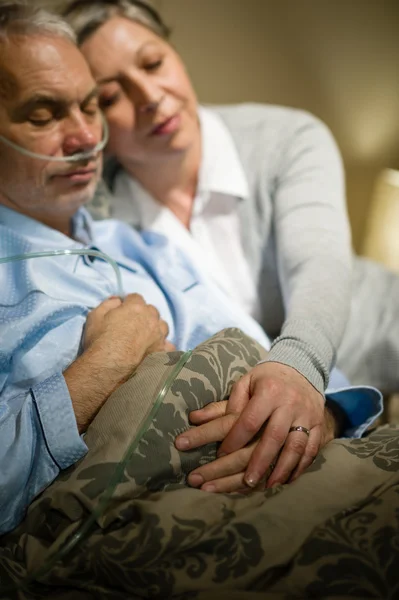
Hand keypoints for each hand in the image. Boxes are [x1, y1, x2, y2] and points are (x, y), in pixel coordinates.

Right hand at [84, 294, 169, 373]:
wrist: (108, 367)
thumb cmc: (100, 341)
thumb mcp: (95, 316)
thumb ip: (108, 304)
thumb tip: (117, 300)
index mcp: (136, 307)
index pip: (136, 298)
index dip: (128, 303)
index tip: (123, 310)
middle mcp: (151, 319)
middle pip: (151, 310)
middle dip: (143, 314)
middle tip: (132, 325)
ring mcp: (159, 336)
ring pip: (162, 326)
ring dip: (155, 328)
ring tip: (145, 337)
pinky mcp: (162, 351)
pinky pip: (168, 345)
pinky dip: (163, 346)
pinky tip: (156, 350)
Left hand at [216, 362, 324, 487]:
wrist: (303, 369)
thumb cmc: (267, 378)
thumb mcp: (246, 382)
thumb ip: (225, 404)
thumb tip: (194, 418)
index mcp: (269, 391)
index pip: (249, 420)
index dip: (234, 440)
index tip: (219, 455)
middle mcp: (289, 404)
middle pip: (273, 438)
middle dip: (258, 462)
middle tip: (245, 482)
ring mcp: (307, 416)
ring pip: (295, 448)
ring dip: (280, 470)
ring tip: (266, 486)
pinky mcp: (319, 426)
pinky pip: (311, 450)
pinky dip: (299, 468)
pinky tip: (286, 480)